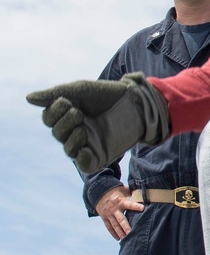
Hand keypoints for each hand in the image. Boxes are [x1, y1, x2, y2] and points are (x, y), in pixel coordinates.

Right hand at [26, 74, 170, 175]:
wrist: (136, 102)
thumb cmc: (108, 94)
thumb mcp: (79, 90)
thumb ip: (54, 95)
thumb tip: (28, 98)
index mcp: (69, 115)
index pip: (49, 119)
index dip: (53, 112)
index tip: (66, 101)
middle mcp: (76, 130)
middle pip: (56, 133)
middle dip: (63, 122)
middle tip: (78, 112)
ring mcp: (88, 143)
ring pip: (67, 148)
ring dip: (70, 137)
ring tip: (83, 126)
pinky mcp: (100, 155)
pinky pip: (83, 163)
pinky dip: (80, 156)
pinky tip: (84, 147)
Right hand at [95, 185, 144, 241]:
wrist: (99, 192)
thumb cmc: (116, 191)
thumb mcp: (124, 189)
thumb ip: (134, 192)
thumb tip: (146, 192)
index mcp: (121, 201)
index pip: (130, 204)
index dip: (136, 206)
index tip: (143, 208)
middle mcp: (115, 209)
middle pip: (121, 219)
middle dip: (126, 227)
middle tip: (131, 233)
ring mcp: (109, 214)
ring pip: (115, 225)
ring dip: (120, 232)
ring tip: (125, 239)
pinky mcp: (104, 218)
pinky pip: (109, 226)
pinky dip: (113, 233)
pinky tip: (118, 238)